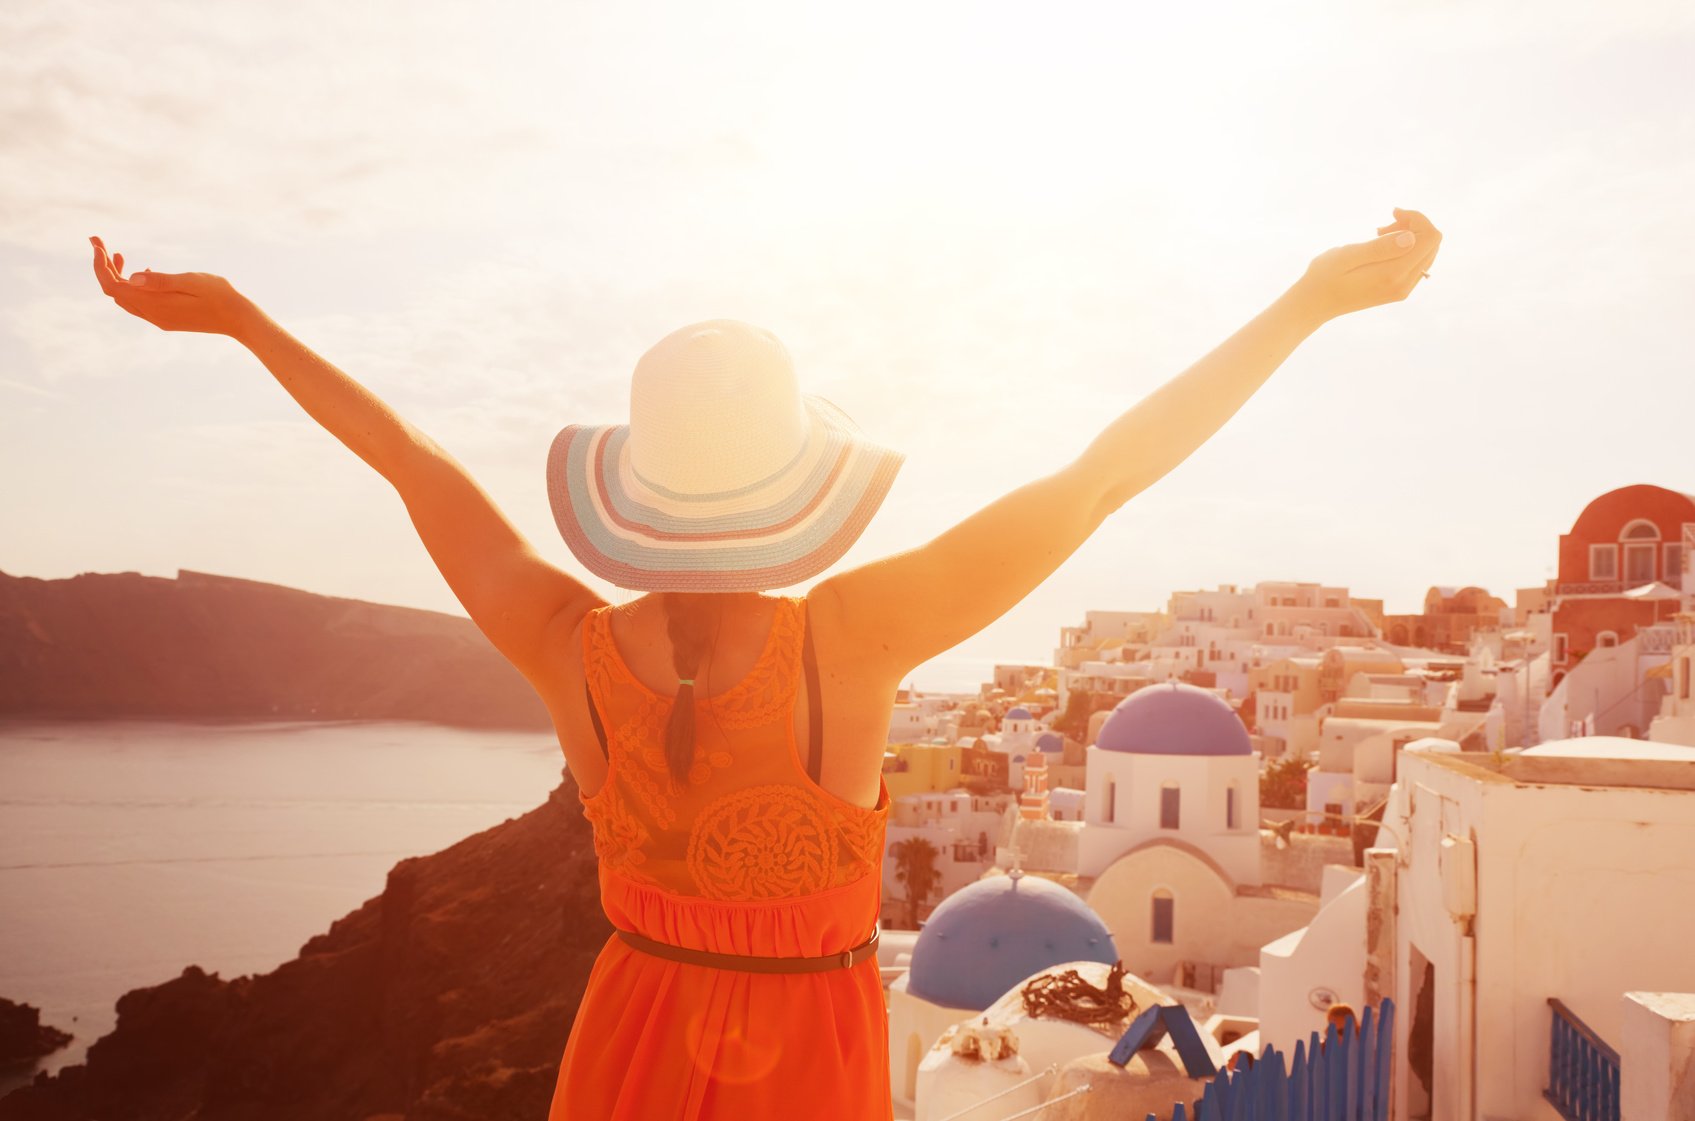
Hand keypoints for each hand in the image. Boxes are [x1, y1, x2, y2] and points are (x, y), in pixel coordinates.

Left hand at [89, 236, 250, 336]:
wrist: (239, 319)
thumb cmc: (220, 296)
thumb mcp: (191, 281)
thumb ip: (161, 280)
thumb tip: (132, 276)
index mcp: (155, 305)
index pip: (113, 285)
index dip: (99, 264)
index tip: (97, 242)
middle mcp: (153, 315)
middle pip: (114, 291)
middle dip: (103, 267)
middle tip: (100, 242)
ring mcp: (160, 319)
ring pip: (125, 297)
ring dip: (117, 276)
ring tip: (118, 254)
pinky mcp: (167, 319)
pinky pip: (139, 303)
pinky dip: (132, 286)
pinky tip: (144, 270)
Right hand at [1294, 208, 1442, 322]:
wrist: (1314, 304)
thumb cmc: (1324, 276)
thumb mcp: (1347, 256)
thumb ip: (1380, 247)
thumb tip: (1411, 237)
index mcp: (1393, 274)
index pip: (1430, 237)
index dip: (1417, 217)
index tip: (1391, 214)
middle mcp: (1404, 284)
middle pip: (1432, 243)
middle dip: (1413, 225)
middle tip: (1381, 227)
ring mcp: (1403, 289)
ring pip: (1426, 252)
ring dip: (1409, 236)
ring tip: (1378, 236)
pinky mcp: (1398, 290)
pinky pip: (1417, 262)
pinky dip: (1405, 248)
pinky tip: (1381, 248)